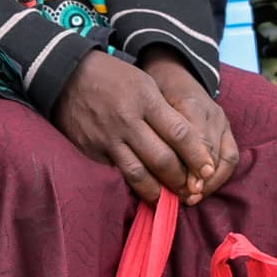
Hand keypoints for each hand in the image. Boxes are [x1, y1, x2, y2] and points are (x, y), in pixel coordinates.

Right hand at [56, 49, 226, 201]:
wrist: (67, 77)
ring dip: (157, 192)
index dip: (197, 156)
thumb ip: (165, 111)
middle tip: (191, 190)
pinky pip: (117, 173)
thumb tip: (189, 145)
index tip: (208, 170)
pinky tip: (143, 190)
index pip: (180, 133)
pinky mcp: (92, 150)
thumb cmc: (113, 78)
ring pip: (139, 174)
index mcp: (146, 99)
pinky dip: (132, 184)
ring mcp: (108, 138)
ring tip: (168, 199)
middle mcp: (128, 120)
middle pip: (162, 159)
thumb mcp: (144, 83)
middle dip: (181, 180)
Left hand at [138, 48, 239, 195]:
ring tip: (195, 197)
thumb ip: (153, 129)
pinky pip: (232, 155)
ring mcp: (222, 121)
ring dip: (212, 181)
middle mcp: (211, 112)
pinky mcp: (228, 128)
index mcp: (190, 102)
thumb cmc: (156, 92)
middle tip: (185, 199)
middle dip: (200, 180)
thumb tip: (148, 161)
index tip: (182, 188)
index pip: (196, 140)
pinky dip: (221, 175)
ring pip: (226, 157)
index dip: (192, 167)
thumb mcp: (149, 104)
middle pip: (211, 153)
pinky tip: (205, 188)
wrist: (174, 72)